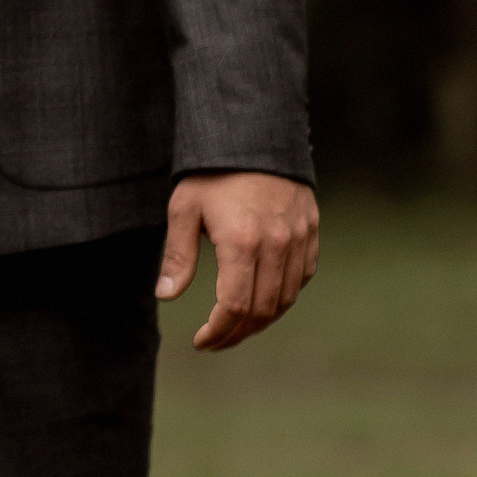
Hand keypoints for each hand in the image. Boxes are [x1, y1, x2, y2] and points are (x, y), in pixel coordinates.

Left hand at [157, 171, 318, 351]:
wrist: (254, 135)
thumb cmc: (212, 173)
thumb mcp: (184, 208)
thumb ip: (178, 256)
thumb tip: (166, 295)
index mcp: (241, 242)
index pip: (235, 308)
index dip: (218, 332)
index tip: (200, 341)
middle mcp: (276, 245)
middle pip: (263, 311)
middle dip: (237, 334)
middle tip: (215, 340)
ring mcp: (299, 239)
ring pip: (286, 299)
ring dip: (261, 321)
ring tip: (236, 326)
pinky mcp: (311, 231)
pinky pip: (302, 278)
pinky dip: (283, 297)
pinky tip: (263, 299)